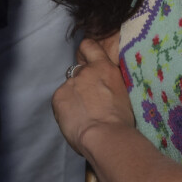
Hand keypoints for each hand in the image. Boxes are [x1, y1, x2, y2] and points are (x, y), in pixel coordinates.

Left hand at [52, 33, 134, 155]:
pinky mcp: (58, 97)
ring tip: (82, 117)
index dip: (85, 52)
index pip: (89, 46)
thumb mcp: (123, 94)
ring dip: (73, 99)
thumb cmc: (121, 121)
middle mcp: (86, 71)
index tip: (86, 62)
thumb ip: (110, 85)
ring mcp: (70, 83)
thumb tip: (104, 91)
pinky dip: (64, 110)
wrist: (106, 136)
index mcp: (105, 68)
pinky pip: (60, 101)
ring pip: (68, 89)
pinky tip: (74, 121)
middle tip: (88, 102)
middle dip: (81, 84)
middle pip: (78, 72)